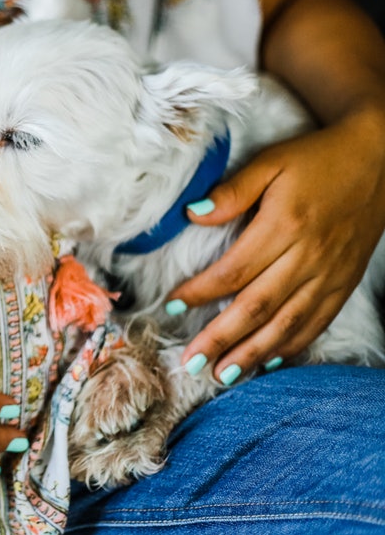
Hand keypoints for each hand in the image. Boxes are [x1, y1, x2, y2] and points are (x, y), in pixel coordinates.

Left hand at [167, 109, 384, 382]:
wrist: (379, 159)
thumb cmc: (316, 160)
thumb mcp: (270, 163)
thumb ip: (232, 191)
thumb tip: (192, 214)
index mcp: (285, 227)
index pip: (233, 271)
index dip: (199, 293)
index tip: (170, 307)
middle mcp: (308, 257)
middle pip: (257, 307)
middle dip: (221, 338)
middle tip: (191, 361)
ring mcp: (330, 275)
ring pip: (287, 324)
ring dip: (253, 353)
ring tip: (222, 374)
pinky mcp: (344, 283)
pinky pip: (317, 323)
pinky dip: (292, 346)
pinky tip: (268, 361)